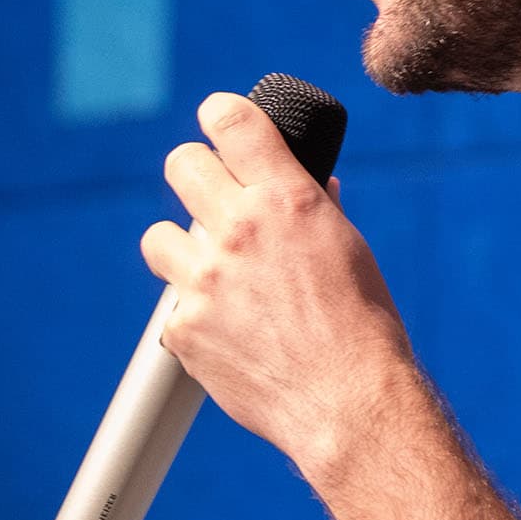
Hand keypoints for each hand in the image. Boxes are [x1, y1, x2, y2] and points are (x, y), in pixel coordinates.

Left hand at [140, 91, 415, 479]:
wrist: (349, 405)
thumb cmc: (362, 326)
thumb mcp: (347, 247)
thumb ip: (312, 207)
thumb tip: (307, 181)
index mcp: (286, 199)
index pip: (230, 120)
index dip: (219, 114)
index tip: (217, 121)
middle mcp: (238, 229)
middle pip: (181, 164)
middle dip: (196, 175)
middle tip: (211, 198)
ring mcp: (203, 279)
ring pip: (158, 237)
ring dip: (182, 250)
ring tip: (214, 274)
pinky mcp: (182, 326)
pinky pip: (174, 306)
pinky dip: (195, 316)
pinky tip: (230, 333)